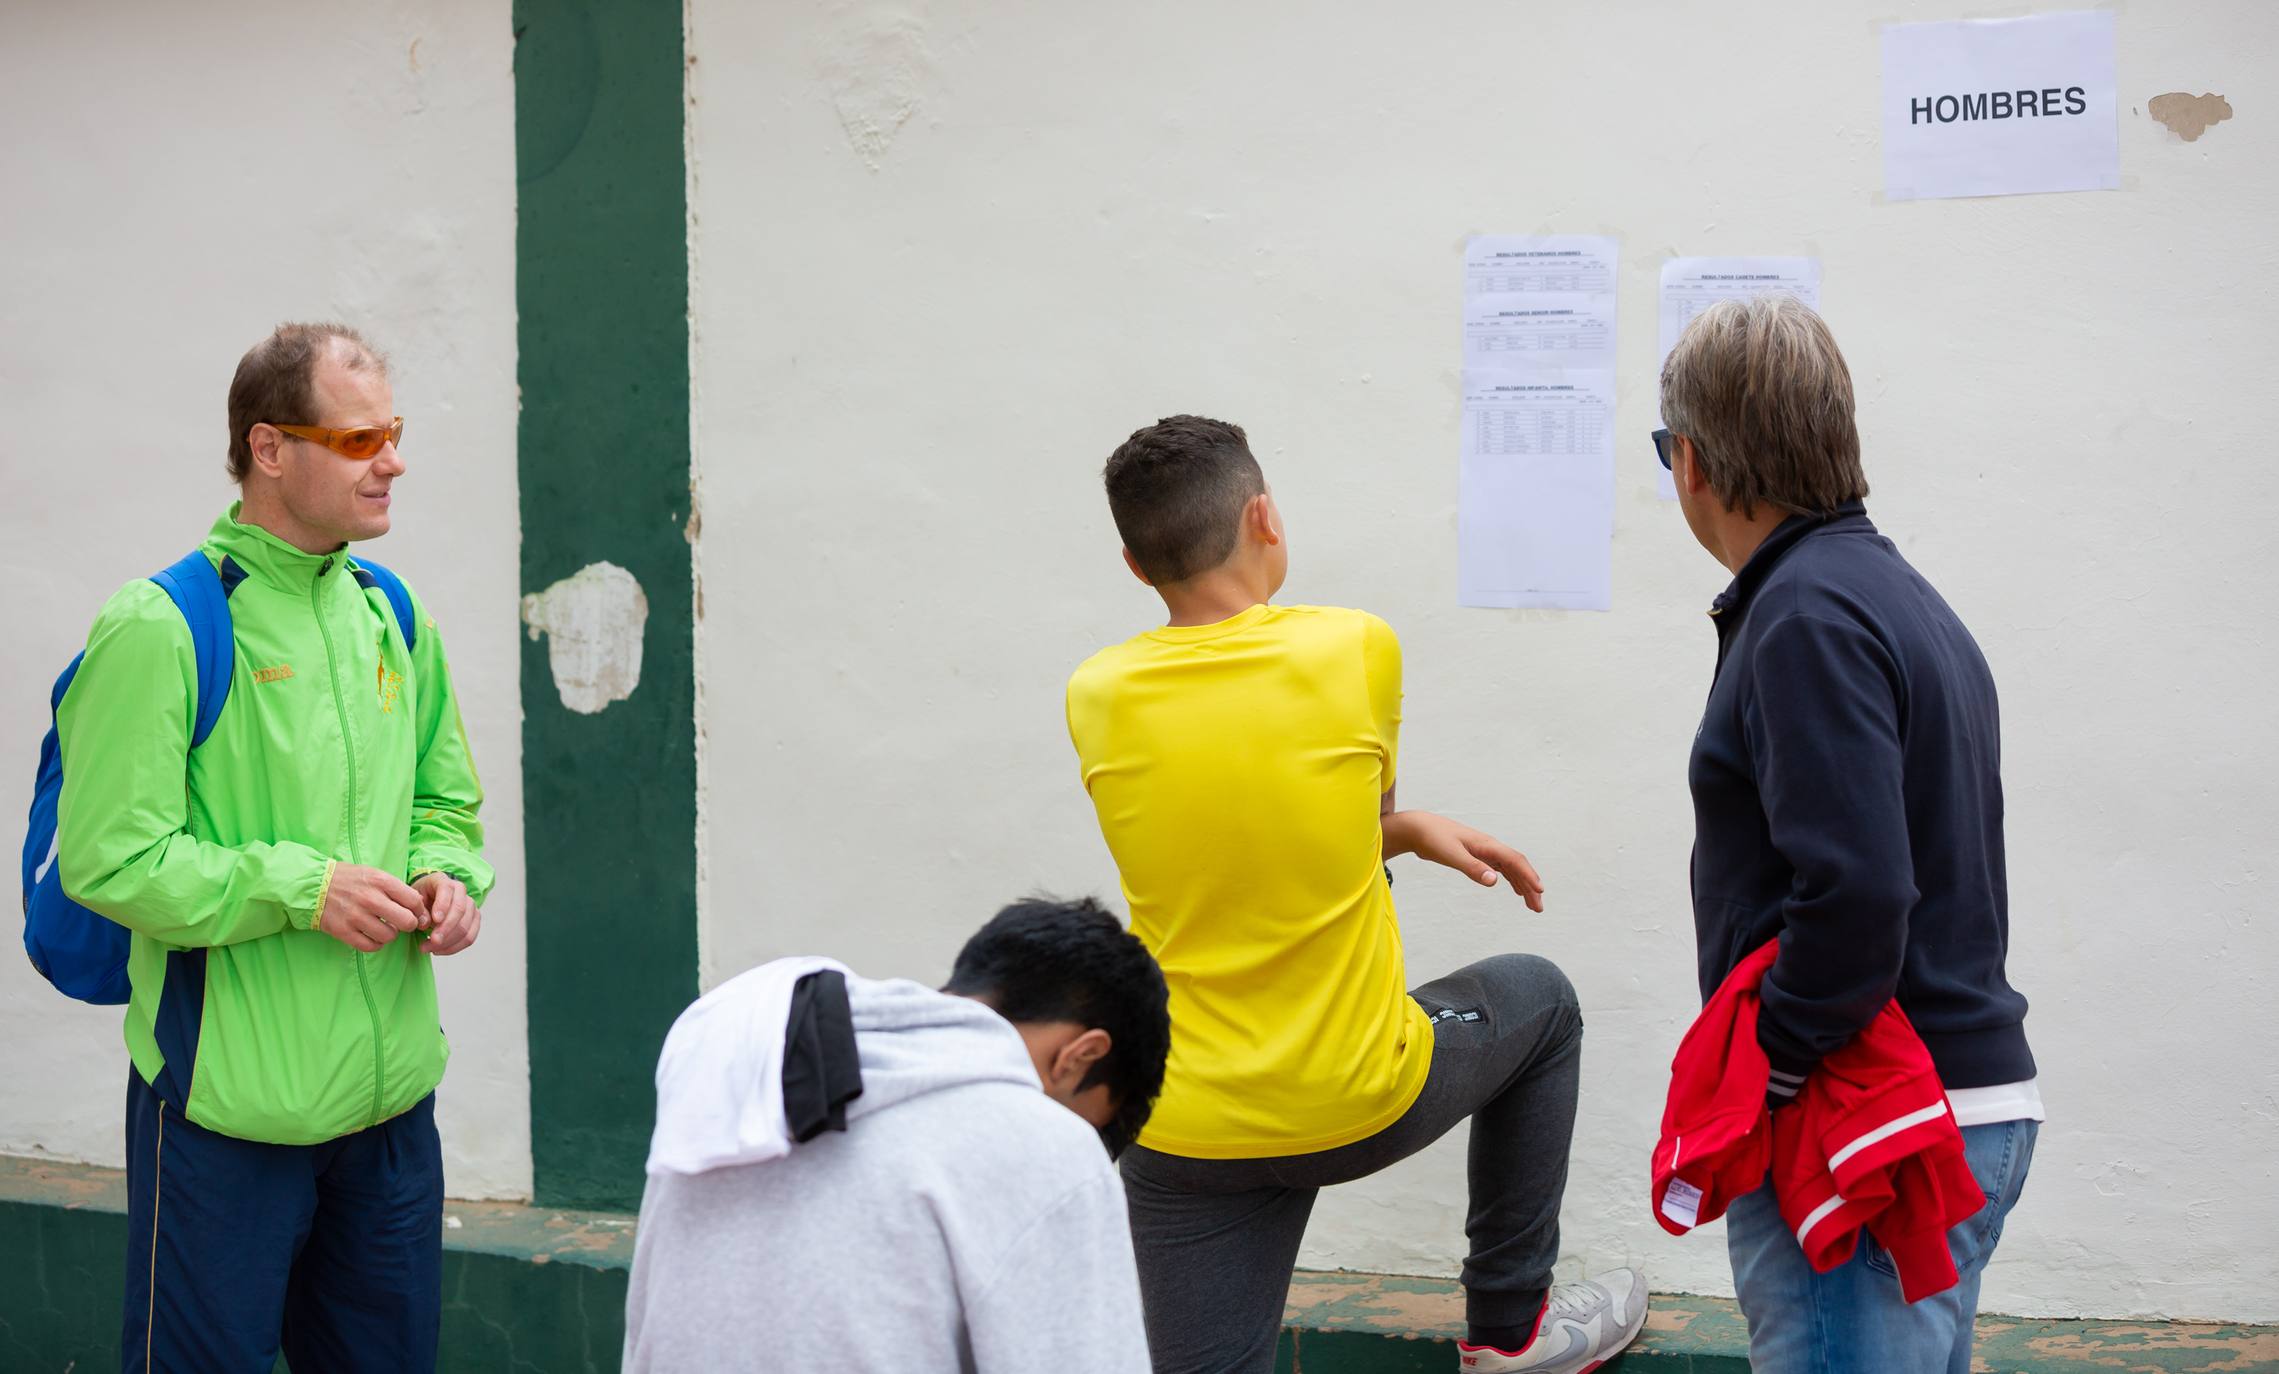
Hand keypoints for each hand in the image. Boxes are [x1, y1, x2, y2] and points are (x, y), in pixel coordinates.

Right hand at [317, 865, 426, 951]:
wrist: (314, 885)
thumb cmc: (350, 880)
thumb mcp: (375, 875)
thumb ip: (396, 889)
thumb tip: (419, 907)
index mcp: (381, 881)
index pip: (414, 901)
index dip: (419, 910)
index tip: (415, 913)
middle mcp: (370, 899)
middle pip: (406, 921)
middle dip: (408, 924)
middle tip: (402, 923)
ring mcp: (356, 916)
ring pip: (389, 936)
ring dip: (390, 935)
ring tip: (383, 927)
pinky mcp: (344, 931)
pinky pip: (370, 946)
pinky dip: (375, 944)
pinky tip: (372, 936)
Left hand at [413, 872, 482, 955]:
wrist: (428, 901)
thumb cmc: (419, 899)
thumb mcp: (413, 900)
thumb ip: (418, 910)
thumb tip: (425, 924)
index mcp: (443, 881)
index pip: (447, 890)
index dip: (443, 905)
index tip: (435, 920)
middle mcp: (461, 891)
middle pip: (460, 910)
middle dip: (446, 929)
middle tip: (431, 942)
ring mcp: (470, 905)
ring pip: (466, 926)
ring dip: (448, 942)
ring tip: (428, 948)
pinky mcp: (474, 919)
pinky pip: (470, 937)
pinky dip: (455, 947)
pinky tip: (439, 950)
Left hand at [1382, 811, 1545, 911]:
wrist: (1418, 828)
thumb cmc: (1434, 839)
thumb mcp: (1452, 855)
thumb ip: (1472, 868)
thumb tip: (1494, 880)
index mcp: (1487, 845)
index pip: (1514, 860)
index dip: (1529, 876)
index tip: (1539, 891)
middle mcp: (1490, 847)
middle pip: (1517, 867)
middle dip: (1530, 886)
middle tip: (1538, 907)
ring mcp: (1484, 852)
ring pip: (1511, 869)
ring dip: (1523, 886)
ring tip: (1532, 904)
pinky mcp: (1477, 856)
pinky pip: (1501, 869)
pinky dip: (1512, 880)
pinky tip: (1517, 890)